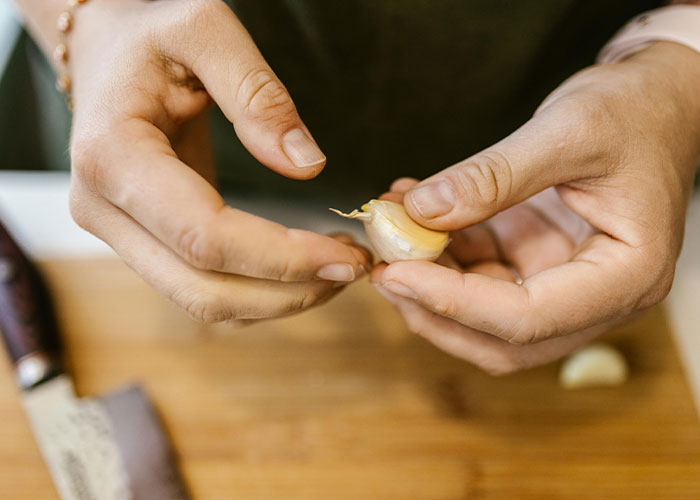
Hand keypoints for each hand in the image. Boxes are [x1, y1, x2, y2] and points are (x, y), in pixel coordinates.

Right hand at [67, 0, 370, 322]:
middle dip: (288, 292)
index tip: (347, 258)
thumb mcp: (205, 30)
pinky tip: (303, 267)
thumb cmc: (150, 33)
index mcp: (113, 157)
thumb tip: (306, 166)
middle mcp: (104, 210)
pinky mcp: (144, 242)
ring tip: (338, 269)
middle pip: (203, 289)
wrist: (106, 51)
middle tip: (354, 269)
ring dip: (278, 299)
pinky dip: (258, 291)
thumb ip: (257, 95)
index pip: (205, 237)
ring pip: (204, 302)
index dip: (282, 259)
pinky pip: (203, 288)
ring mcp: (119, 233)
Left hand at [372, 42, 699, 373]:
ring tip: (391, 229)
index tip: (395, 273)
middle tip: (382, 269)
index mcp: (626, 277)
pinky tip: (414, 211)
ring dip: (430, 282)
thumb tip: (421, 212)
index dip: (454, 304)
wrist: (656, 100)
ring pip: (483, 316)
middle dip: (434, 311)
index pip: (528, 319)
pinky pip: (480, 275)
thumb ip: (494, 176)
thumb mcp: (568, 132)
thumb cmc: (634, 111)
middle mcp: (596, 296)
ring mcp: (564, 284)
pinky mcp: (538, 262)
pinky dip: (442, 253)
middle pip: (501, 339)